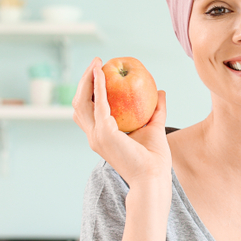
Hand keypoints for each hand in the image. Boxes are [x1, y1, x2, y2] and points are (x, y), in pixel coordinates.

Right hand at [72, 57, 171, 188]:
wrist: (154, 177)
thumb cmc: (155, 159)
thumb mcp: (155, 127)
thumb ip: (157, 109)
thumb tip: (160, 91)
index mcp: (101, 137)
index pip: (88, 111)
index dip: (89, 91)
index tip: (98, 73)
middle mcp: (94, 137)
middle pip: (79, 104)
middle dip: (84, 82)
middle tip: (95, 64)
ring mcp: (96, 136)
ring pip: (82, 102)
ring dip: (87, 80)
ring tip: (96, 64)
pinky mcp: (104, 134)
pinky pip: (99, 104)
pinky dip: (99, 86)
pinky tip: (103, 72)